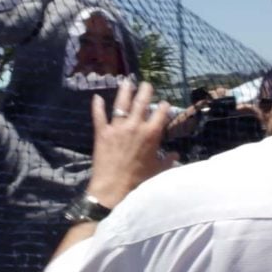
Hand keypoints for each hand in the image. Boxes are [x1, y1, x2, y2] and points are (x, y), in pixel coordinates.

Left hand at [87, 81, 177, 208]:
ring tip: (127, 81)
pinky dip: (97, 106)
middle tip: (147, 84)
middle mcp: (135, 126)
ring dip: (125, 91)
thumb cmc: (138, 181)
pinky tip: (96, 97)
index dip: (164, 106)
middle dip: (146, 91)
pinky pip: (99, 116)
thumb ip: (167, 160)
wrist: (113, 189)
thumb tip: (175, 155)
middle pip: (142, 102)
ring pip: (121, 104)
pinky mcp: (102, 133)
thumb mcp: (157, 170)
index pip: (161, 112)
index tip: (164, 104)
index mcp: (152, 134)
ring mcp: (117, 128)